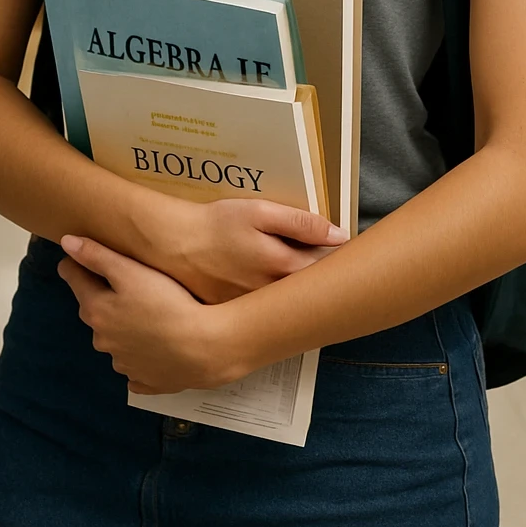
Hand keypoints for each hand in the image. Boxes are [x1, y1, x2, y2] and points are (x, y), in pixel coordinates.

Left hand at [58, 235, 242, 393]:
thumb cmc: (165, 303)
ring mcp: (122, 363)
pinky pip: (135, 365)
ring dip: (122, 327)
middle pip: (94, 310)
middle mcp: (101, 339)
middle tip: (128, 282)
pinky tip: (157, 346)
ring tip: (147, 313)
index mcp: (95, 310)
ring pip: (114, 338)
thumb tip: (66, 243)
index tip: (93, 255)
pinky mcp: (143, 380)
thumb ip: (97, 256)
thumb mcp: (130, 272)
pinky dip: (140, 355)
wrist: (201, 350)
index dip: (80, 263)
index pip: (73, 278)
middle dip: (103, 296)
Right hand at [146, 196, 348, 303]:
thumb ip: (300, 223)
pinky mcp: (236, 314)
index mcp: (284, 269)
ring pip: (289, 303)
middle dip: (325, 284)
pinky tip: (275, 290)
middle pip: (311, 293)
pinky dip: (275, 303)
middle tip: (338, 272)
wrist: (171, 245)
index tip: (354, 259)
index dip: (341, 266)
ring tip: (309, 280)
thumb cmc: (215, 225)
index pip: (326, 273)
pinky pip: (265, 311)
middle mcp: (273, 296)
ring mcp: (255, 309)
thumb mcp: (259, 212)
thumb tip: (339, 236)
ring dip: (300, 293)